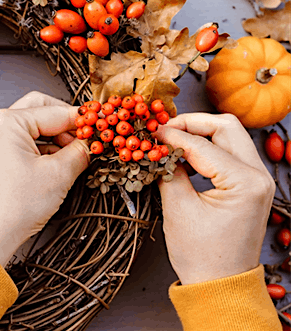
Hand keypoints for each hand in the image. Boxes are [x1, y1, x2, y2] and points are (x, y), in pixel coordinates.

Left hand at [0, 92, 89, 266]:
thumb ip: (80, 152)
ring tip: (75, 156)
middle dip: (66, 124)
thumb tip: (91, 143)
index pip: (55, 111)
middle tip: (87, 138)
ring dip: (55, 138)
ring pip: (33, 127)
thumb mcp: (58, 175)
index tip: (101, 126)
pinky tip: (58, 165)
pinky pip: (23, 143)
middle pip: (41, 110)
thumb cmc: (10, 208)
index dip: (82, 121)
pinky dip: (42, 150)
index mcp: (8, 122)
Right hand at [154, 113, 274, 284]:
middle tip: (162, 130)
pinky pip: (230, 151)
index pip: (202, 144)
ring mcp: (258, 179)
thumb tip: (157, 145)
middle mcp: (258, 176)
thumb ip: (168, 170)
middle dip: (191, 123)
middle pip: (225, 127)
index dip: (171, 135)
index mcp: (245, 182)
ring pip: (230, 135)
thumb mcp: (178, 208)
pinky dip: (208, 146)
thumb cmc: (201, 254)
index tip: (148, 131)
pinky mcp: (250, 184)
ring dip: (200, 132)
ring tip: (171, 139)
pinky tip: (185, 153)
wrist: (220, 284)